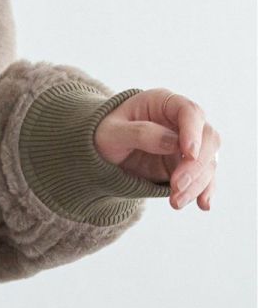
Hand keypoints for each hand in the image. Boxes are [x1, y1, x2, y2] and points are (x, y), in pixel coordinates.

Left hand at [93, 87, 219, 211]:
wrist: (99, 151)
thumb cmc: (102, 134)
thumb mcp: (111, 132)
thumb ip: (140, 133)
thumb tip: (173, 143)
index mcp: (163, 103)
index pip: (189, 111)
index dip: (193, 132)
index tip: (188, 154)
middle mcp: (181, 121)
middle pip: (207, 138)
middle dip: (195, 165)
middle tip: (176, 186)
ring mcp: (188, 144)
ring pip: (207, 160)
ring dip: (197, 183)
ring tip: (176, 202)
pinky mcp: (187, 165)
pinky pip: (203, 176)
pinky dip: (204, 190)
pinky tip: (203, 205)